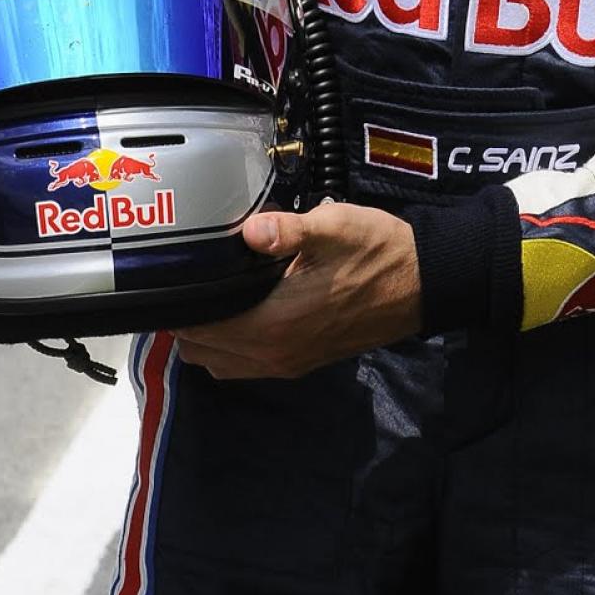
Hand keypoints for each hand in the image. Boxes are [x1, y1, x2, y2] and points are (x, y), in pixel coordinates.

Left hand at [170, 200, 420, 378]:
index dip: (178, 306)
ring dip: (206, 337)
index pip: (199, 330)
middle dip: (186, 320)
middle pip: (201, 352)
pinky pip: (245, 366)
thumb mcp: (334, 228)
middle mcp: (275, 354)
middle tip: (187, 279)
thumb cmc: (377, 251)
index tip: (171, 276)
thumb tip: (248, 231)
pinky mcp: (301, 362)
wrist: (423, 283)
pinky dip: (229, 346)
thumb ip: (286, 230)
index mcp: (275, 324)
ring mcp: (288, 363)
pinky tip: (239, 310)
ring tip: (209, 294)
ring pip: (220, 364)